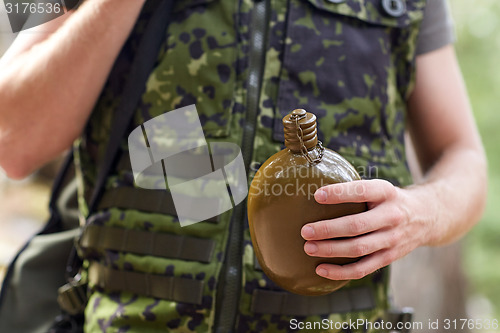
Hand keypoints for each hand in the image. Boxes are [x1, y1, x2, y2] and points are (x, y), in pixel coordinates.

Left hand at [301, 179, 433, 280]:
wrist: (428, 216)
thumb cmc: (389, 199)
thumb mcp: (380, 187)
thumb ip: (355, 190)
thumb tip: (315, 192)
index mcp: (386, 193)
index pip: (362, 191)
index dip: (339, 193)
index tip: (316, 195)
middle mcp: (392, 216)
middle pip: (357, 225)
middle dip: (328, 229)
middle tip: (305, 231)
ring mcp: (392, 239)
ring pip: (359, 249)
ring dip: (331, 250)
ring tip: (308, 248)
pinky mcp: (389, 257)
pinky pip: (363, 268)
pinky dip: (341, 271)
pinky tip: (320, 269)